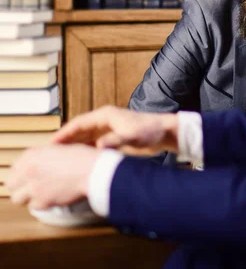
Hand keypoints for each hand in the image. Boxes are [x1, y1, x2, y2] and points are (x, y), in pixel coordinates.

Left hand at [6, 144, 99, 209]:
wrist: (91, 171)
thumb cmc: (82, 157)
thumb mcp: (59, 149)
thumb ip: (43, 156)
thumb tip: (37, 164)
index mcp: (33, 155)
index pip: (14, 167)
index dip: (20, 172)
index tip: (25, 174)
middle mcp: (29, 171)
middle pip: (10, 184)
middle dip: (18, 185)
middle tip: (28, 185)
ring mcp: (34, 187)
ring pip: (17, 198)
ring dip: (26, 196)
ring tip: (38, 193)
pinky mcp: (42, 201)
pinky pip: (33, 206)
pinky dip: (40, 203)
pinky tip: (49, 197)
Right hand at [51, 105, 178, 154]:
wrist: (164, 132)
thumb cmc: (149, 131)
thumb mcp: (132, 136)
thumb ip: (115, 141)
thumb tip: (98, 147)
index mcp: (105, 115)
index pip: (78, 123)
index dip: (63, 134)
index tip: (50, 145)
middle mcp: (104, 120)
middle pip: (78, 131)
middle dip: (64, 142)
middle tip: (48, 156)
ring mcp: (107, 129)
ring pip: (84, 139)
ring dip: (72, 147)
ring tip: (58, 162)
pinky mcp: (112, 138)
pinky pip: (92, 145)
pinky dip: (83, 152)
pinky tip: (77, 163)